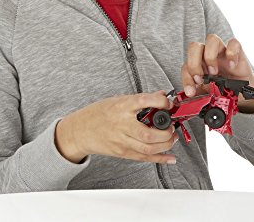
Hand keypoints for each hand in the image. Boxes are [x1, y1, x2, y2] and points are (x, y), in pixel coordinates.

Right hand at [55, 90, 178, 163]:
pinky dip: (160, 159)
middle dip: (166, 132)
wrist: (81, 130)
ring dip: (166, 145)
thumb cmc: (98, 113)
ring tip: (172, 138)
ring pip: (148, 148)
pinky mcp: (123, 153)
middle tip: (172, 126)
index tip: (168, 103)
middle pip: (148, 134)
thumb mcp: (118, 99)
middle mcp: (122, 125)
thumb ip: (141, 99)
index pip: (143, 102)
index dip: (160, 102)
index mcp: (122, 106)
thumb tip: (161, 95)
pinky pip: (144, 158)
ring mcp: (122, 141)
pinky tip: (170, 157)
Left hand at [181, 34, 253, 111]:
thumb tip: (190, 97)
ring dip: (210, 56)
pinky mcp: (236, 49)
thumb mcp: (210, 92)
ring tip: (215, 72)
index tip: (191, 92)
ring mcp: (222, 50)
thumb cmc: (224, 87)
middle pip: (194, 47)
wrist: (243, 89)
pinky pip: (233, 42)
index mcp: (198, 64)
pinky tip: (232, 66)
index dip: (186, 78)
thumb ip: (200, 93)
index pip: (186, 65)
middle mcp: (207, 54)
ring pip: (211, 39)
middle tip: (201, 79)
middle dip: (194, 64)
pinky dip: (232, 53)